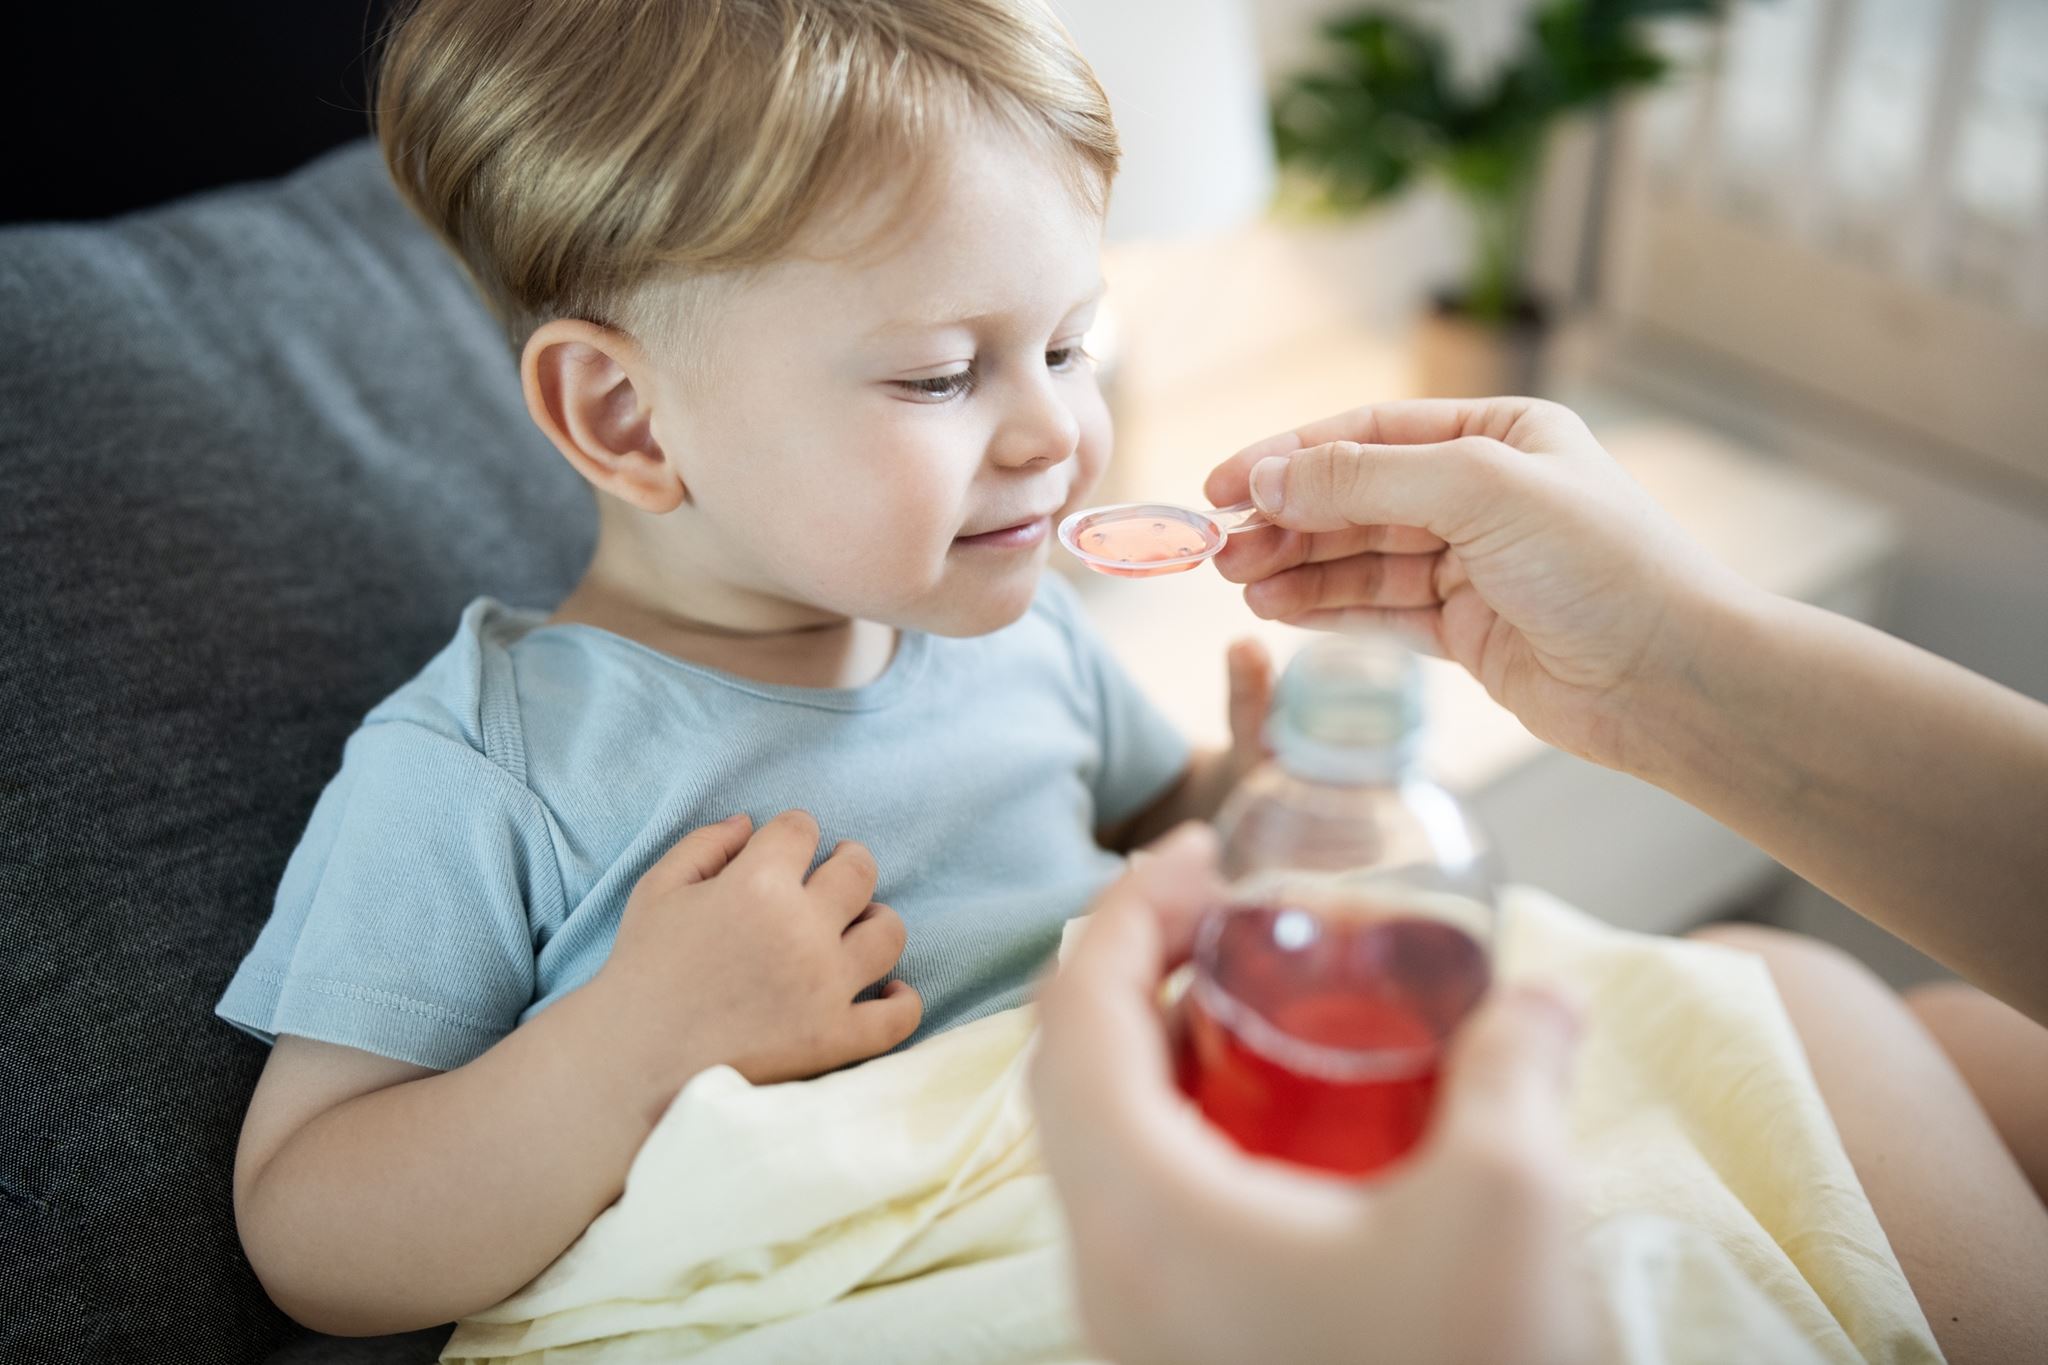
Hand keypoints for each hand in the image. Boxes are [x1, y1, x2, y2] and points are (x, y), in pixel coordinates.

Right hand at [594, 810, 921, 1101]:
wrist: (632, 1062)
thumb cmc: (642, 970)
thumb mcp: (657, 889)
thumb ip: (705, 845)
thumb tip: (749, 822)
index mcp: (756, 883)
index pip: (801, 829)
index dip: (794, 832)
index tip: (787, 848)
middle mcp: (802, 928)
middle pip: (859, 870)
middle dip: (849, 861)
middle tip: (837, 874)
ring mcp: (826, 986)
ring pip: (888, 932)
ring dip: (876, 921)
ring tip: (856, 927)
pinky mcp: (836, 1039)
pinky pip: (898, 1015)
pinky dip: (901, 1000)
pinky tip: (885, 990)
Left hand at [1032, 824, 1587, 1364]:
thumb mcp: (1510, 1212)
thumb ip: (1517, 1073)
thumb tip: (1544, 995)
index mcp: (1142, 1216)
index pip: (1074, 1019)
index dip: (1126, 913)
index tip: (1197, 856)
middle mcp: (1104, 1270)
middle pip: (1072, 1076)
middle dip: (1140, 972)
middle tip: (1230, 916)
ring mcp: (1129, 1325)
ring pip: (1101, 1148)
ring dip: (1162, 1055)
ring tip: (1262, 1006)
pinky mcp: (1172, 1358)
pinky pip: (1140, 1210)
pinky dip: (1185, 1134)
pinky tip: (1289, 1129)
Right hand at [1204, 397, 1751, 771]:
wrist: (1671, 678)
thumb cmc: (1601, 566)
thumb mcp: (1478, 491)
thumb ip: (1365, 482)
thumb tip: (1266, 478)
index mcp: (1501, 434)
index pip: (1371, 433)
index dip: (1291, 456)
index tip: (1223, 484)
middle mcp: (1485, 493)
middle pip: (1358, 497)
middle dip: (1286, 519)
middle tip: (1218, 548)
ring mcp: (1474, 563)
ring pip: (1361, 558)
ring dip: (1297, 567)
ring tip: (1238, 584)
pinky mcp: (1468, 630)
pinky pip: (1379, 610)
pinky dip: (1327, 608)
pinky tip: (1277, 610)